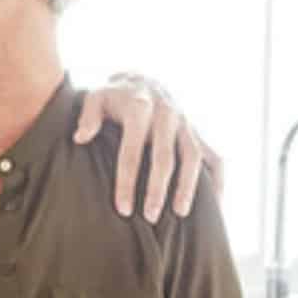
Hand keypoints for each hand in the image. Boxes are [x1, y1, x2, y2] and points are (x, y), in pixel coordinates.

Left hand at [74, 74, 222, 222]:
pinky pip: (215, 157)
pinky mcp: (199, 132)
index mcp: (140, 107)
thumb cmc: (114, 97)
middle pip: (165, 157)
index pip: (132, 150)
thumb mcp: (95, 97)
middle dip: (158, 189)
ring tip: (180, 214)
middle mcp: (167, 114)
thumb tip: (80, 138)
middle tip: (150, 218)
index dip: (127, 181)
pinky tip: (214, 206)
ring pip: (193, 157)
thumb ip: (88, 116)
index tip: (123, 209)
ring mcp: (186, 123)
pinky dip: (217, 180)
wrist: (142, 80)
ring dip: (188, 186)